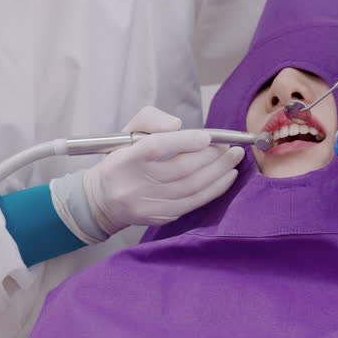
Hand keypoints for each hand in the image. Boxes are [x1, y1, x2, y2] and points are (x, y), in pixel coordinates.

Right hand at [84, 106, 243, 234]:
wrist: (103, 200)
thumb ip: (151, 120)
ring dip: (219, 172)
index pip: (155, 147)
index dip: (185, 141)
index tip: (208, 137)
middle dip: (212, 157)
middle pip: (181, 170)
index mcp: (125, 159)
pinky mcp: (160, 217)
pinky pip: (194, 203)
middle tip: (229, 146)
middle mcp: (135, 184)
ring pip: (192, 188)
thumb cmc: (122, 160)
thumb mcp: (128, 132)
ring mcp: (148, 204)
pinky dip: (215, 189)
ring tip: (234, 158)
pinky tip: (227, 177)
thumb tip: (178, 126)